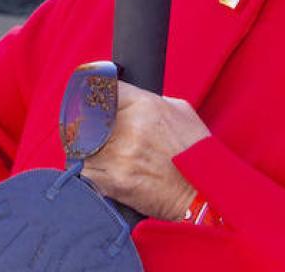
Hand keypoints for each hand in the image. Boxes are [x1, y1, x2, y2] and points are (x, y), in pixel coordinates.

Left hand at [81, 82, 209, 219]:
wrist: (203, 195)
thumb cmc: (194, 153)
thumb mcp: (179, 111)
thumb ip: (146, 99)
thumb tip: (123, 95)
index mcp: (144, 105)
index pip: (100, 89)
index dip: (91, 94)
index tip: (88, 100)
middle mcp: (129, 127)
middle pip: (86, 117)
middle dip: (85, 123)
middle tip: (88, 130)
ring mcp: (119, 155)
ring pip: (81, 145)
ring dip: (85, 148)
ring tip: (101, 153)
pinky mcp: (114, 180)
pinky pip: (85, 170)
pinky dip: (90, 171)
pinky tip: (106, 172)